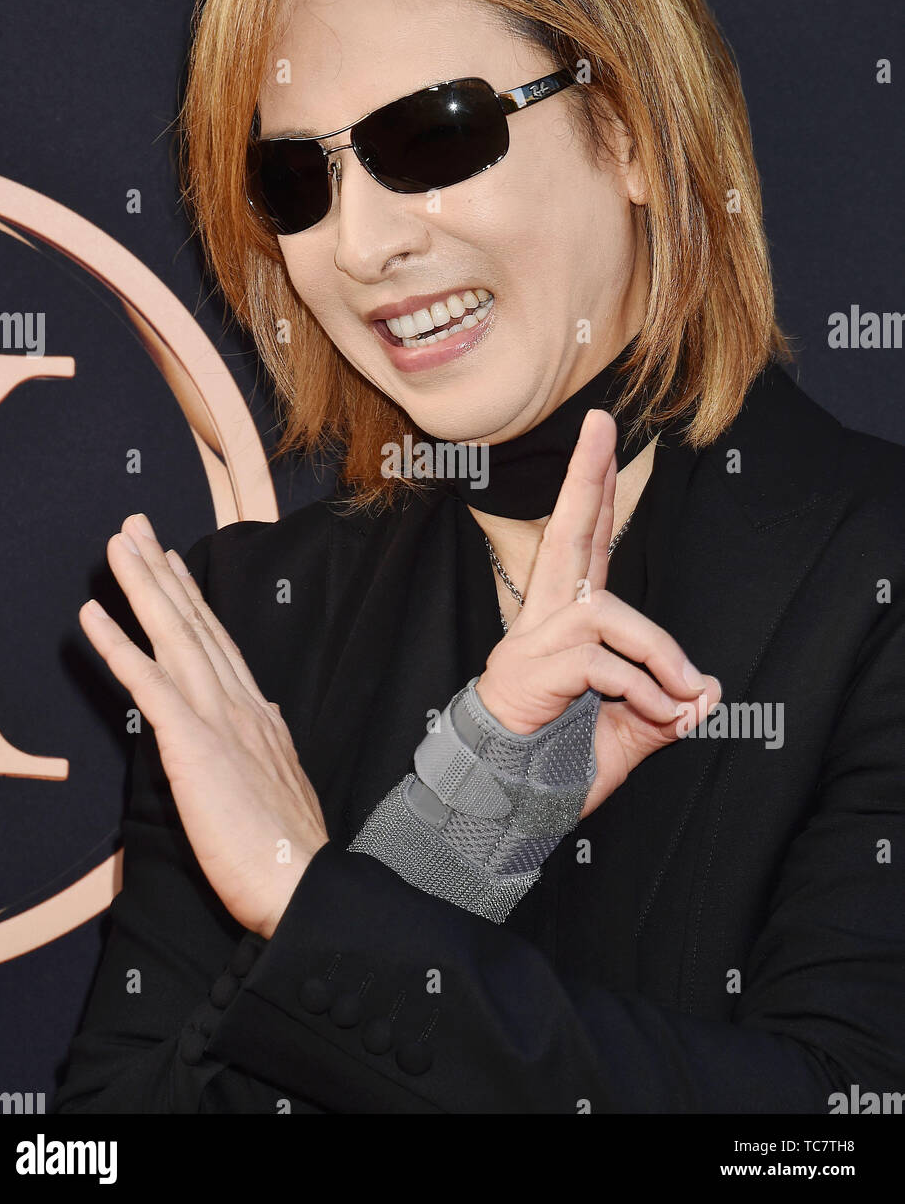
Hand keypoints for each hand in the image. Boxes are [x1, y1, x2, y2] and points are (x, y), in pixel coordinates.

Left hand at [79, 513, 328, 938]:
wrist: (302, 882)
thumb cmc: (289, 851)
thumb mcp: (280, 785)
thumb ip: (264, 747)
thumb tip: (260, 723)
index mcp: (259, 714)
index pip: (218, 642)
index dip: (191, 598)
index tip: (172, 562)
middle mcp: (240, 703)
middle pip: (194, 624)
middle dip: (161, 571)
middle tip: (135, 527)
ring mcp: (218, 718)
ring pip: (174, 636)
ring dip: (141, 586)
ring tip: (117, 546)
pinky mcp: (193, 743)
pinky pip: (148, 683)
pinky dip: (117, 645)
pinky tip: (92, 616)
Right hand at [476, 411, 721, 819]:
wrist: (510, 800)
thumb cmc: (562, 760)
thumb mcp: (633, 731)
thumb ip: (670, 707)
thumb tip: (711, 690)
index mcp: (572, 618)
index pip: (589, 540)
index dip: (596, 487)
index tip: (603, 435)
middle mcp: (550, 616)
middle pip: (569, 531)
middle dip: (586, 475)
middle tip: (599, 421)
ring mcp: (537, 640)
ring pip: (607, 611)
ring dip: (657, 649)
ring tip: (683, 691)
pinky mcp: (534, 670)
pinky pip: (602, 662)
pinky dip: (643, 689)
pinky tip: (658, 715)